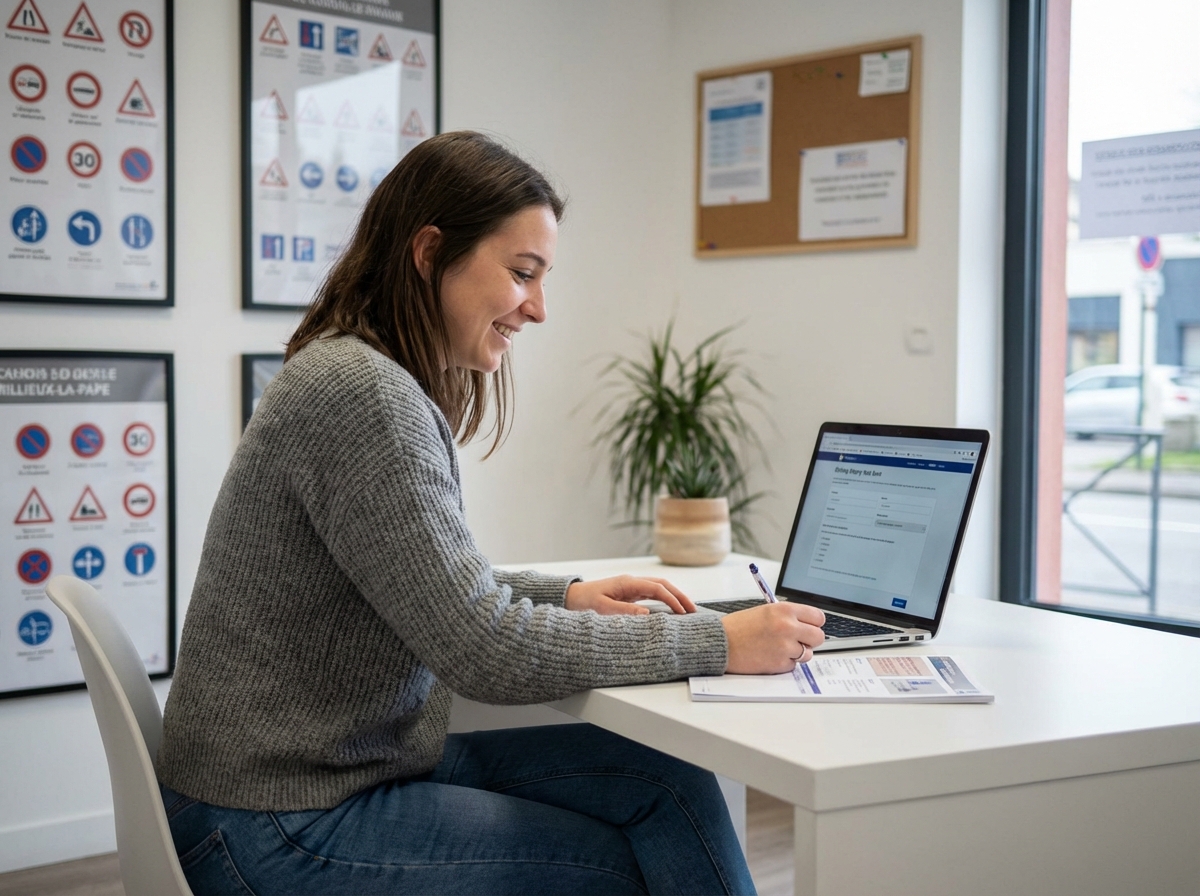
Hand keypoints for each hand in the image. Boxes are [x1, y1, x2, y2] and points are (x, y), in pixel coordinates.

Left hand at [565, 576, 696, 615]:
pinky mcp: (629, 593)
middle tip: (694, 610)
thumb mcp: (603, 608)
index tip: (684, 612)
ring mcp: (632, 586)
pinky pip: (652, 594)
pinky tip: (671, 609)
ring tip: (688, 610)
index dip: (673, 600)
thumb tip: (648, 615)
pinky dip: (665, 599)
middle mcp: (632, 582)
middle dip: (680, 596)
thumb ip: (625, 611)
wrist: (571, 596)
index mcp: (628, 583)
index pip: (658, 589)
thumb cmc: (585, 602)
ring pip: (659, 588)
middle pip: (663, 585)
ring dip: (674, 597)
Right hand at [721, 603, 825, 672]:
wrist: (720, 643)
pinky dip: (785, 663)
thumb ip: (788, 616)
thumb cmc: (738, 627)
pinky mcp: (779, 664)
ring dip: (797, 653)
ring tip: (779, 648)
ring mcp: (785, 647)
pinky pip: (793, 665)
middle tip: (798, 640)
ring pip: (808, 653)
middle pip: (818, 637)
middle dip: (809, 640)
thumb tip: (807, 625)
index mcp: (784, 610)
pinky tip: (771, 656)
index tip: (809, 627)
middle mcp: (788, 627)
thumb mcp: (765, 611)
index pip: (818, 617)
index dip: (814, 623)